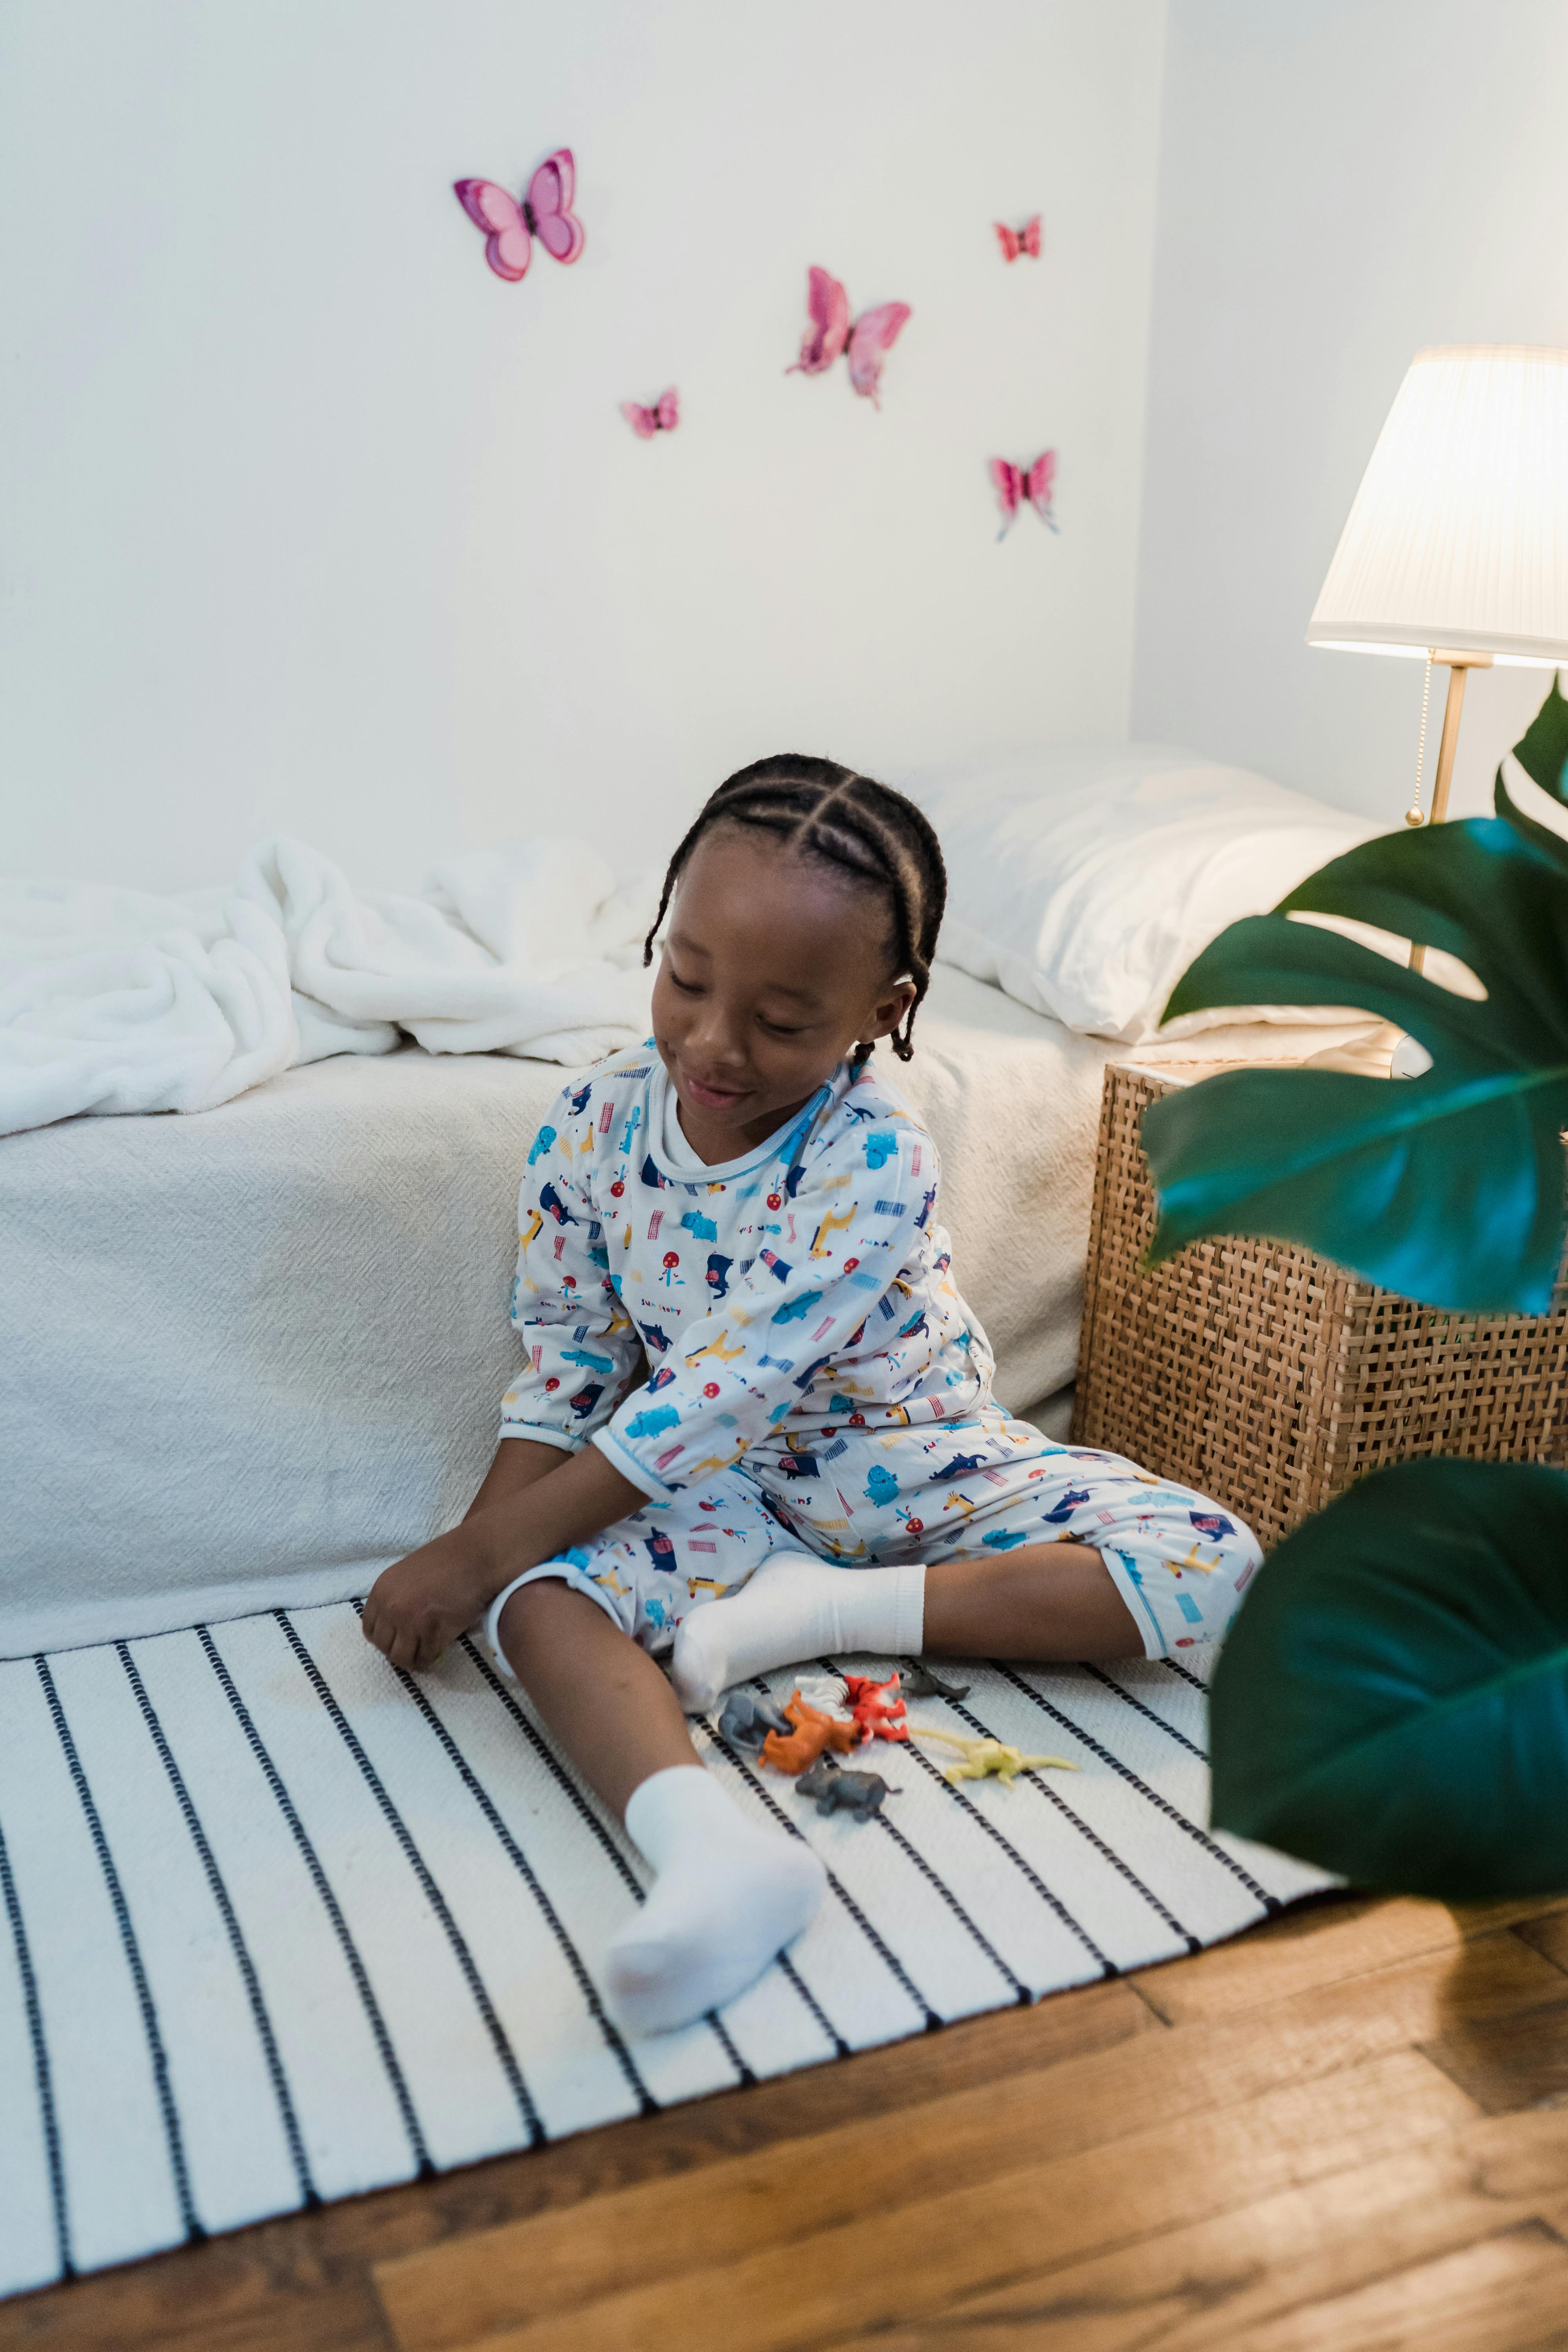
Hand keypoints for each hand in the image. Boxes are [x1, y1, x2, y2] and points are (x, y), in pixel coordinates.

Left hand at [362, 1524, 503, 1671]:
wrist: (475, 1556)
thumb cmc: (446, 1560)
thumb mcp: (407, 1574)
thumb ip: (395, 1597)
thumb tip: (394, 1627)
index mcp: (381, 1591)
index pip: (370, 1630)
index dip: (384, 1638)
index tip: (397, 1638)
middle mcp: (391, 1608)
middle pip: (383, 1647)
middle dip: (398, 1650)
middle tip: (413, 1647)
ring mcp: (411, 1622)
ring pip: (401, 1658)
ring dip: (412, 1659)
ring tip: (424, 1652)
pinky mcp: (433, 1632)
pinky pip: (425, 1657)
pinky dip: (430, 1658)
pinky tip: (437, 1650)